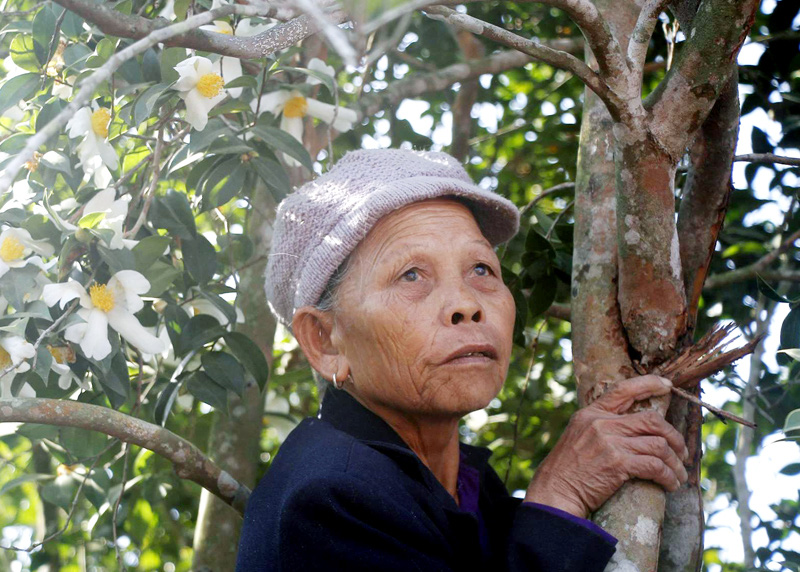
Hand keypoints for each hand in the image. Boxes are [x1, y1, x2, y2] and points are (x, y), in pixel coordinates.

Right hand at [524, 375, 688, 518]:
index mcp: (591, 413)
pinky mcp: (617, 463)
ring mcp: (609, 442)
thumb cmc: (568, 468)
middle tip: (681, 452)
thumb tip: (634, 427)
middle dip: (674, 437)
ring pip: (658, 445)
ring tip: (679, 474)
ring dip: (675, 462)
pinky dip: (669, 476)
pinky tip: (670, 484)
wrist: (556, 491)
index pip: (623, 390)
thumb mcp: (579, 434)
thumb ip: (602, 426)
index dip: (649, 384)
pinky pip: (655, 466)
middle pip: (652, 420)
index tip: (667, 384)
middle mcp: (601, 423)